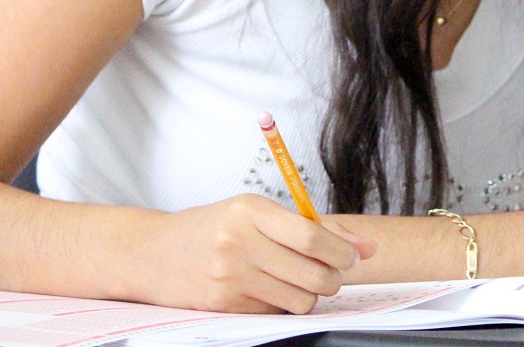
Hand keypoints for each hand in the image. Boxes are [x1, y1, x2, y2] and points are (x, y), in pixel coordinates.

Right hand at [139, 193, 375, 313]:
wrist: (155, 253)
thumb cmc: (216, 227)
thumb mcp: (258, 212)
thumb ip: (315, 227)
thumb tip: (369, 248)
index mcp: (251, 210)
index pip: (312, 238)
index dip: (343, 252)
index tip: (354, 256)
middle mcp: (238, 243)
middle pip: (314, 274)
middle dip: (334, 277)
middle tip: (331, 271)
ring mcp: (229, 278)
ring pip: (301, 299)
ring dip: (311, 294)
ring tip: (298, 279)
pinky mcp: (224, 306)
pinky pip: (276, 312)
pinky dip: (282, 304)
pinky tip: (266, 288)